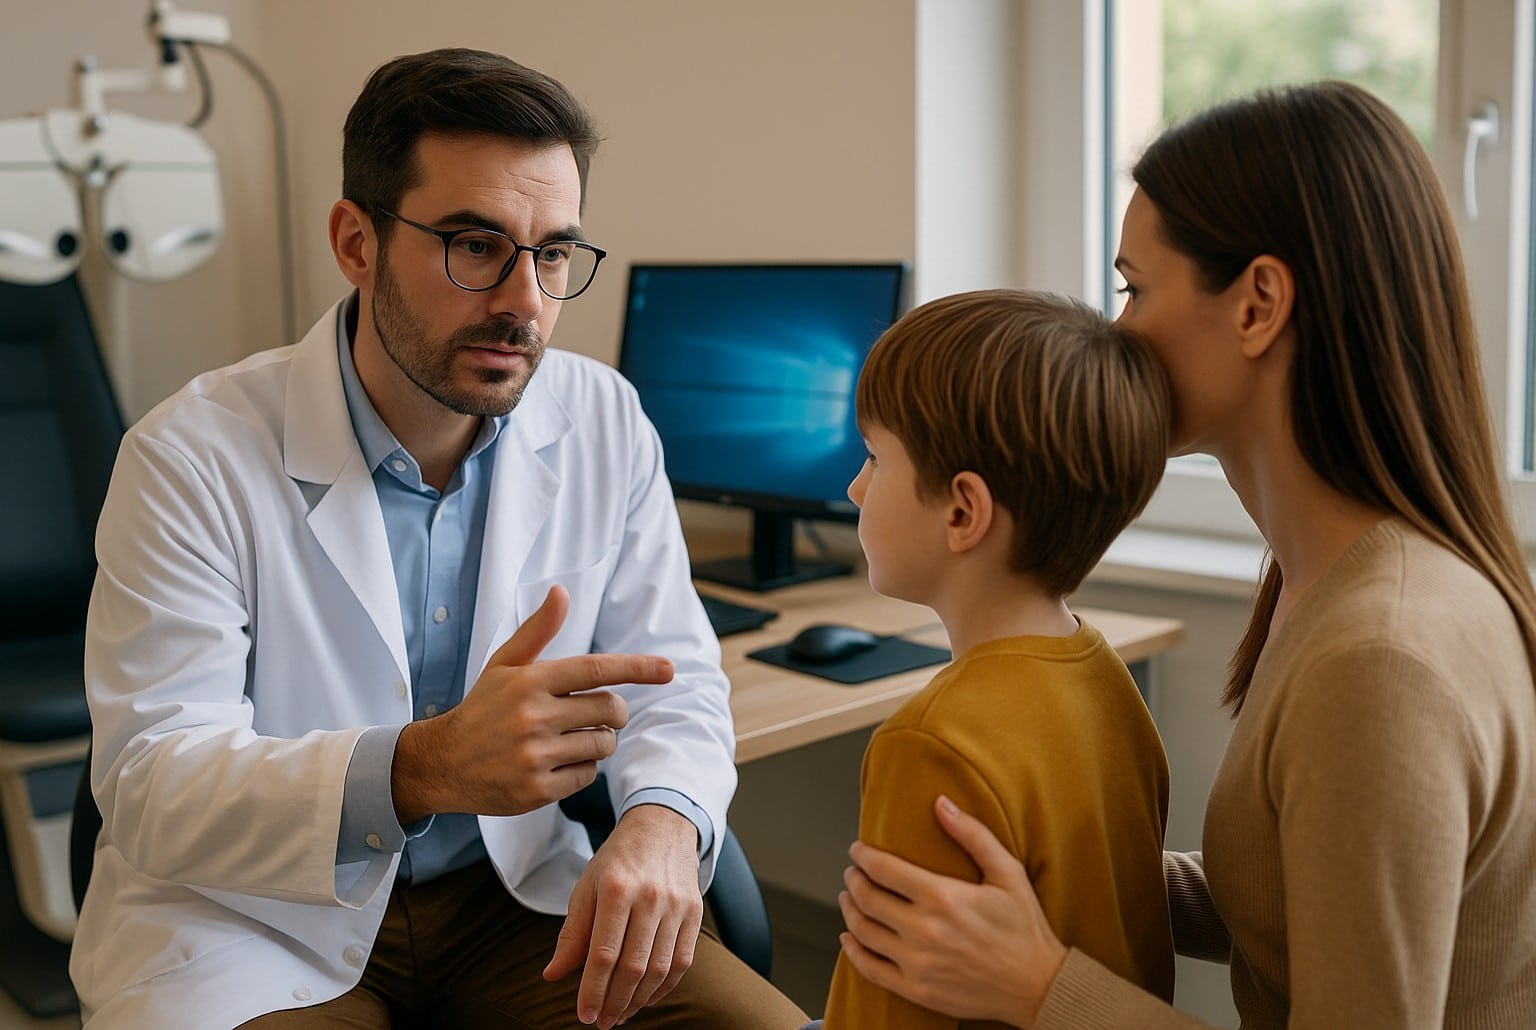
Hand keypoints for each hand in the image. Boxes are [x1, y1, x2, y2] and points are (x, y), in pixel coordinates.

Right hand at [391, 585, 673, 822]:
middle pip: (609, 709)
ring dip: (600, 740)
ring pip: (603, 744)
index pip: (596, 670)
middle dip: (615, 711)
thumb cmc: (483, 708)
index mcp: (529, 681)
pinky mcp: (537, 790)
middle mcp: (533, 717)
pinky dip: (582, 767)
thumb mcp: (504, 664)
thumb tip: (561, 591)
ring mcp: (534, 755)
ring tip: (572, 737)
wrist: (442, 762)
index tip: (669, 669)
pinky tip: (556, 762)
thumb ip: (537, 630)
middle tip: (599, 713)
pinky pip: (587, 773)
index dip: (637, 667)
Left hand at [543, 804, 703, 1027]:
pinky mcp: (695, 913)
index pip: (603, 953)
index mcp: (616, 889)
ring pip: (659, 969)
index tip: (584, 1015)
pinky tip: (647, 997)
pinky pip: (682, 961)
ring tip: (621, 1013)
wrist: (662, 828)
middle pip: (633, 966)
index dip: (592, 990)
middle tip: (602, 1021)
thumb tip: (553, 974)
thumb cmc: (618, 860)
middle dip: (615, 1002)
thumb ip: (572, 933)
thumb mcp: (587, 887)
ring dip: (639, 1000)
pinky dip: (665, 986)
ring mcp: (676, 906)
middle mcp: (649, 898)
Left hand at [838, 795, 1068, 1027]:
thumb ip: (972, 834)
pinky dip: (853, 951)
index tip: (858, 850)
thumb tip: (941, 803)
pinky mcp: (916, 990)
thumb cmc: (1025, 928)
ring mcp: (917, 963)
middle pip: (867, 898)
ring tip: (849, 898)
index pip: (883, 869)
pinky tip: (849, 938)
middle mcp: (924, 930)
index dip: (863, 856)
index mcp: (942, 897)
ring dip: (849, 910)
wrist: (1039, 986)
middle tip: (853, 872)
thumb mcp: (1008, 872)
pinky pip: (870, 969)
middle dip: (854, 880)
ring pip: (863, 932)